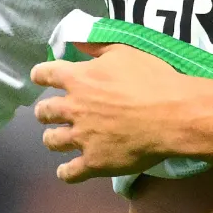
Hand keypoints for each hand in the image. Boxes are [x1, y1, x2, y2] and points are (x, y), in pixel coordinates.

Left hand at [29, 40, 200, 182]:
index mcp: (78, 79)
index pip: (45, 74)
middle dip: (44, 112)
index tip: (40, 77)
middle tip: (49, 114)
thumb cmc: (151, 79)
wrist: (172, 115)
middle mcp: (73, 108)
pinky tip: (66, 171)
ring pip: (52, 141)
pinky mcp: (93, 162)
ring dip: (52, 139)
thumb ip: (95, 46)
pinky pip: (70, 172)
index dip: (41, 75)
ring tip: (56, 140)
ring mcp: (81, 138)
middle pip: (44, 112)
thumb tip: (75, 40)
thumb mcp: (123, 51)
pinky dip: (66, 172)